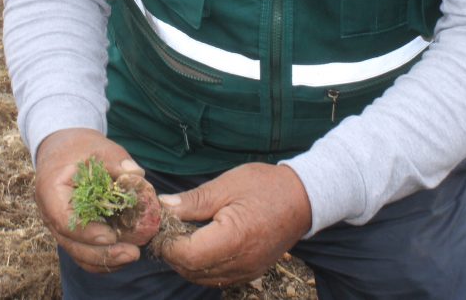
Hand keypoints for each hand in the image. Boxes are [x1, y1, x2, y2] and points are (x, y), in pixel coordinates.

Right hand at [34, 128, 144, 272]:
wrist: (64, 149)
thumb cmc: (81, 148)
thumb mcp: (99, 147)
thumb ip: (116, 161)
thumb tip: (136, 176)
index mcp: (51, 190)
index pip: (63, 219)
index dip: (87, 232)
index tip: (112, 236)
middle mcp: (50, 213)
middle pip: (71, 243)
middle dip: (102, 254)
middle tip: (132, 253)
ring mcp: (58, 225)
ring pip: (77, 252)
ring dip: (104, 260)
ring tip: (132, 256)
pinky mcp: (70, 232)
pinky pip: (82, 252)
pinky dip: (101, 259)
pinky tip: (123, 256)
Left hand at [158, 163, 311, 286]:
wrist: (304, 198)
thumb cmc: (266, 186)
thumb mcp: (226, 186)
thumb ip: (193, 201)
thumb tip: (163, 208)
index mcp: (234, 238)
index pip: (187, 254)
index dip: (168, 243)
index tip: (161, 225)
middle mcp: (241, 262)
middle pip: (191, 270)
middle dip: (173, 252)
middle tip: (166, 228)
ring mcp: (247, 271)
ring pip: (202, 278)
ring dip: (185, 261)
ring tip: (181, 235)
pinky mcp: (251, 272)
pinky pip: (217, 278)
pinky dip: (202, 267)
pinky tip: (199, 245)